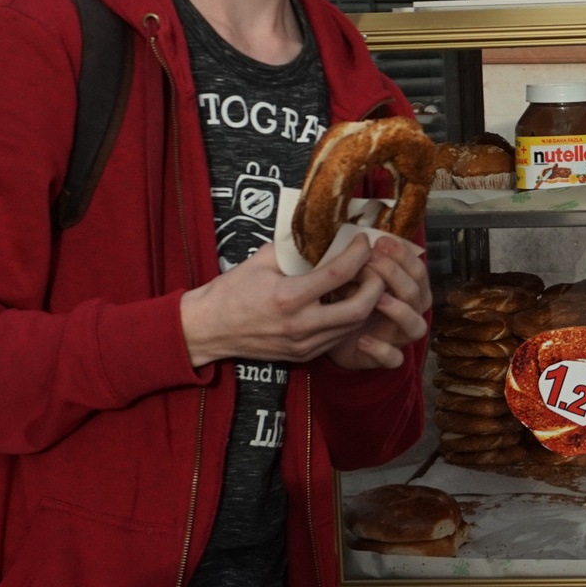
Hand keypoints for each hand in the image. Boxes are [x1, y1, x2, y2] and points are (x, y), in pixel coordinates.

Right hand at [179, 236, 389, 368]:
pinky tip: (344, 300)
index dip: (359, 254)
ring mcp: (303, 344)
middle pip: (360, 308)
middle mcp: (300, 325)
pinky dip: (349, 318)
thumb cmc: (232, 291)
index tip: (363, 241)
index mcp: (288, 297)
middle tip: (375, 266)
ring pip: (354, 326)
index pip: (339, 274)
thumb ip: (295, 247)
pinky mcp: (303, 355)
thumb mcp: (261, 259)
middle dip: (377, 285)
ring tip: (363, 281)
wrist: (209, 329)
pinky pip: (338, 337)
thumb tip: (324, 231)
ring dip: (366, 302)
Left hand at [327, 236, 431, 371]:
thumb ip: (362, 264)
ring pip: (416, 327)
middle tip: (372, 259)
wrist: (335, 337)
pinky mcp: (386, 358)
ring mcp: (400, 337)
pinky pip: (394, 359)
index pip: (418, 272)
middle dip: (396, 275)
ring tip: (376, 299)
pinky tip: (363, 340)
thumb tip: (358, 242)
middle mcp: (411, 313)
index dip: (404, 256)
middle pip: (417, 295)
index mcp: (409, 292)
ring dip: (399, 310)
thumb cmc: (348, 302)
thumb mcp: (355, 279)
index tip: (382, 242)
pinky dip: (381, 350)